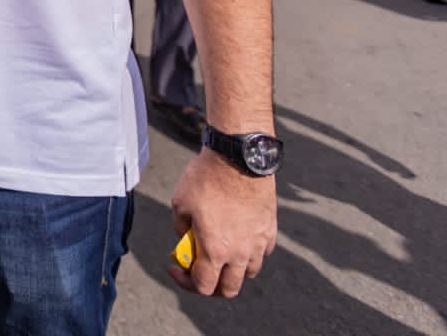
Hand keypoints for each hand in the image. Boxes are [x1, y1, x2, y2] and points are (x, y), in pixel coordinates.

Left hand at [166, 148, 276, 297]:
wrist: (238, 158)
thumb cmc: (205, 179)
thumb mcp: (180, 204)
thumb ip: (182, 229)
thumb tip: (187, 239)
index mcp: (215, 251)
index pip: (203, 286)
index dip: (185, 282)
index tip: (175, 267)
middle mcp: (240, 254)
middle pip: (229, 289)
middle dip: (212, 286)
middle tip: (199, 271)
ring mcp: (258, 243)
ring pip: (249, 273)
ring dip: (233, 271)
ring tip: (220, 254)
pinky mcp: (270, 230)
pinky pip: (262, 252)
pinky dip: (250, 253)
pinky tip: (238, 237)